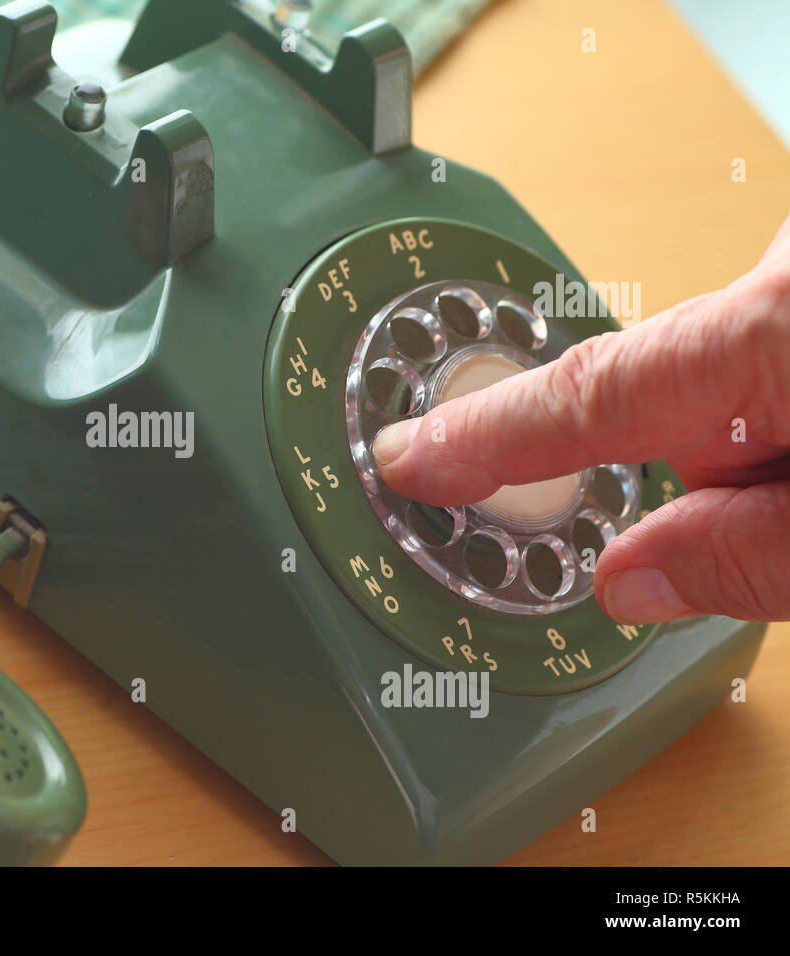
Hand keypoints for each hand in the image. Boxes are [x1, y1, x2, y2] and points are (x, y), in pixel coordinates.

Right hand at [372, 215, 789, 624]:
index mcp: (781, 327)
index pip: (587, 396)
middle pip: (667, 393)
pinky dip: (783, 402)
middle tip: (781, 518)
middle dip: (705, 469)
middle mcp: (784, 273)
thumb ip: (744, 560)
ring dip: (764, 442)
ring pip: (730, 378)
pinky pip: (765, 347)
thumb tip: (631, 581)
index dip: (482, 434)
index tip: (408, 456)